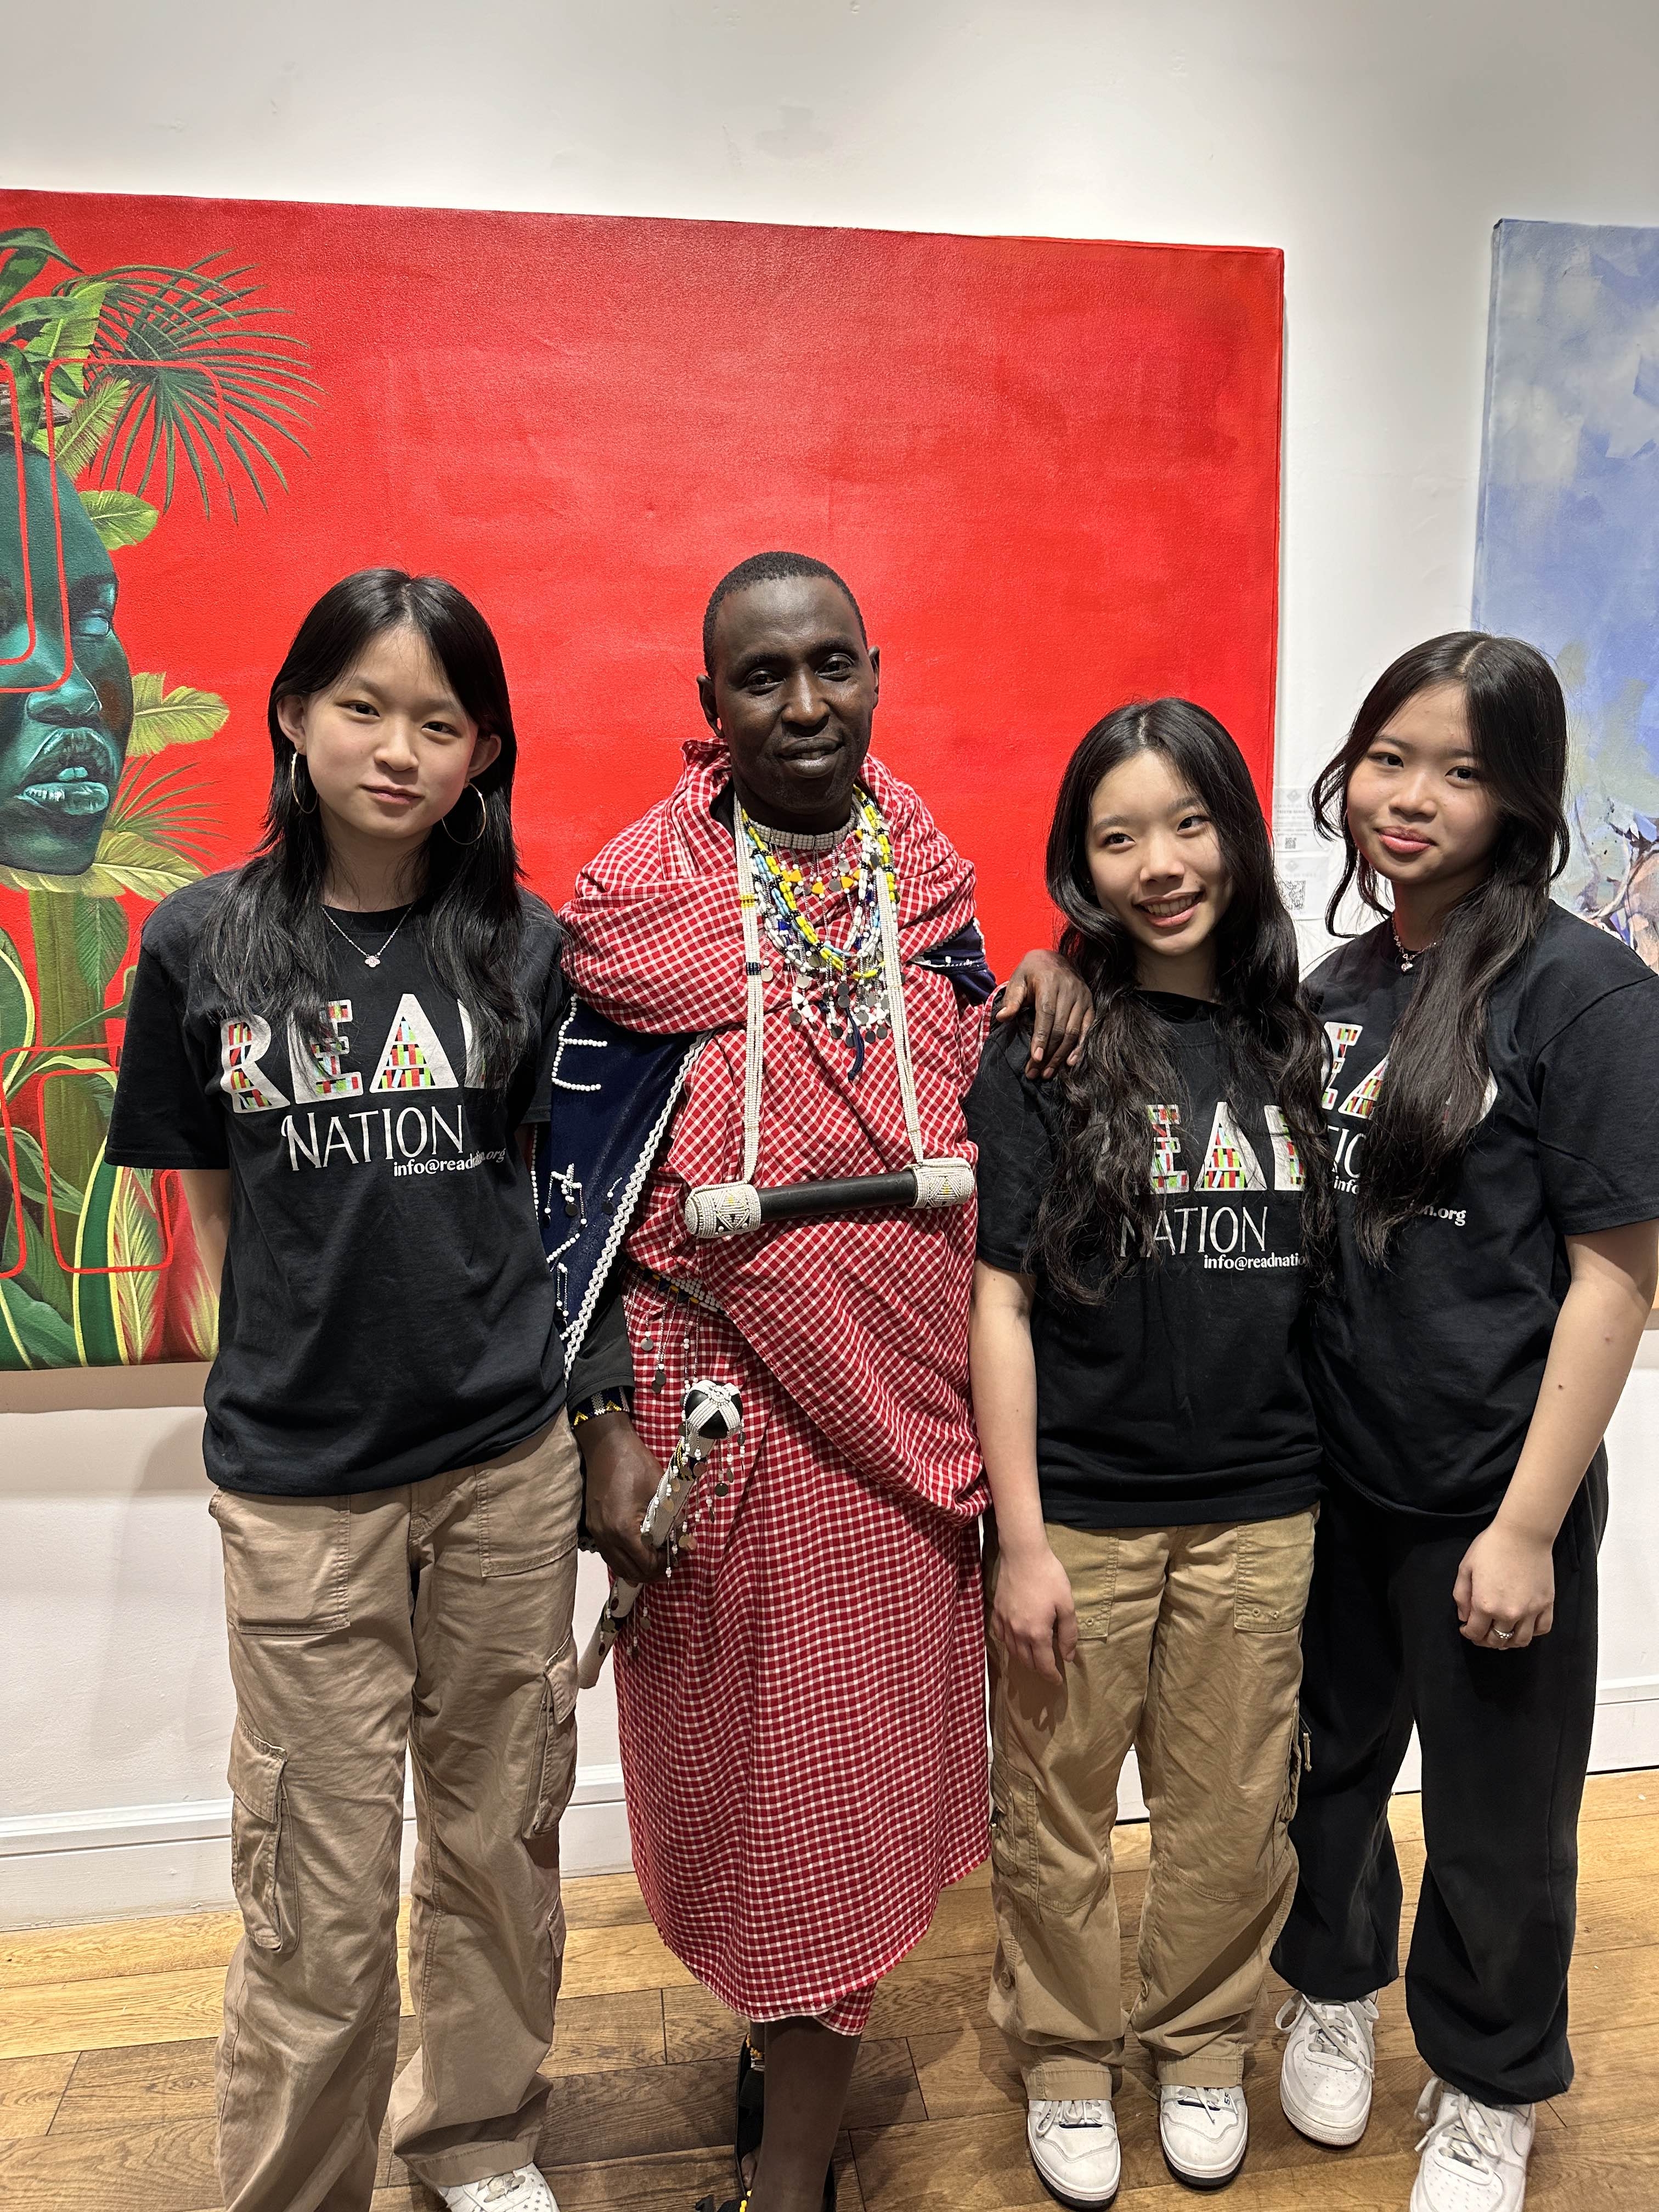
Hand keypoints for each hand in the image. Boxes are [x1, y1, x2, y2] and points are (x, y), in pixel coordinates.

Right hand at [576, 1413, 668, 1585]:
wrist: (606, 1445)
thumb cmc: (635, 1463)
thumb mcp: (662, 1491)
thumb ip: (673, 1520)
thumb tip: (687, 1541)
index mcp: (624, 1529)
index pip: (646, 1564)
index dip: (665, 1564)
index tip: (679, 1553)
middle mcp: (606, 1536)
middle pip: (630, 1572)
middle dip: (653, 1571)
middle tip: (671, 1560)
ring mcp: (597, 1533)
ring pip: (618, 1566)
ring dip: (638, 1567)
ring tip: (656, 1557)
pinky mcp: (593, 1526)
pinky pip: (610, 1554)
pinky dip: (625, 1557)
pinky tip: (640, 1547)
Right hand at [992, 1538, 1077, 1682]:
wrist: (1023, 1555)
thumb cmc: (1049, 1578)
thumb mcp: (1066, 1605)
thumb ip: (1068, 1634)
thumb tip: (1068, 1656)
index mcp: (1037, 1633)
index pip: (1044, 1664)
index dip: (1052, 1675)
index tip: (1057, 1681)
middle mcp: (1017, 1632)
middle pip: (1026, 1661)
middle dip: (1038, 1669)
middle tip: (1048, 1669)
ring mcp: (1004, 1622)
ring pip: (1012, 1651)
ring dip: (1024, 1658)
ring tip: (1034, 1658)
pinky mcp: (996, 1611)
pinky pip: (1000, 1635)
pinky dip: (1008, 1643)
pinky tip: (1014, 1640)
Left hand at [997, 948, 1092, 1078]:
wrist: (1055, 958)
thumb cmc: (1032, 971)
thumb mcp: (1018, 979)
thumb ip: (1012, 999)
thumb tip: (1001, 1018)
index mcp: (1049, 983)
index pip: (1046, 1015)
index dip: (1041, 1038)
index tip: (1035, 1058)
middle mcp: (1069, 991)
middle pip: (1060, 1028)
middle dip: (1048, 1053)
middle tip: (1036, 1073)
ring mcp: (1082, 998)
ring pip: (1073, 1032)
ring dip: (1061, 1056)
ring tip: (1048, 1073)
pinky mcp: (1090, 1005)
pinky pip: (1086, 1029)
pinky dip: (1079, 1047)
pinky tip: (1070, 1063)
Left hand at [1454, 1521, 1555, 1649]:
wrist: (1523, 1534)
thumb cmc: (1492, 1547)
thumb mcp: (1466, 1568)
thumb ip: (1461, 1596)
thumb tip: (1464, 1617)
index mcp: (1485, 1605)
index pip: (1476, 1633)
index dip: (1468, 1633)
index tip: (1466, 1628)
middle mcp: (1508, 1613)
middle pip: (1497, 1640)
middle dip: (1485, 1640)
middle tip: (1482, 1633)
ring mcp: (1530, 1611)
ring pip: (1520, 1641)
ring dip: (1509, 1642)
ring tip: (1502, 1633)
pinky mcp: (1546, 1604)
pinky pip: (1542, 1629)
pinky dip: (1532, 1633)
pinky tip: (1523, 1626)